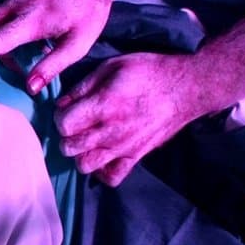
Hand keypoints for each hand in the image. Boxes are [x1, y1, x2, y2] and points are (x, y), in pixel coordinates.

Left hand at [54, 52, 212, 186]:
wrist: (185, 88)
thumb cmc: (148, 72)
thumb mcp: (112, 66)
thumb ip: (83, 86)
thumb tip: (61, 104)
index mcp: (104, 105)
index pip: (64, 125)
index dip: (60, 117)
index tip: (68, 110)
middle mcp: (111, 131)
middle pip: (69, 148)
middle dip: (66, 136)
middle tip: (77, 125)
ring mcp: (124, 148)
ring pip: (85, 166)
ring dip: (80, 154)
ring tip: (88, 140)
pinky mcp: (136, 157)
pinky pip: (111, 178)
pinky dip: (101, 171)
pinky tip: (102, 155)